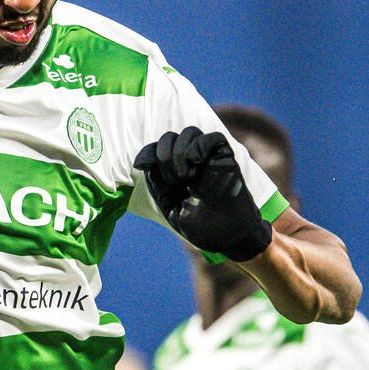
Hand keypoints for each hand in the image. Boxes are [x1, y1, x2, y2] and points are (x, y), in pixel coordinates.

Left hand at [135, 127, 272, 262]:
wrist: (228, 236)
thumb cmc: (202, 227)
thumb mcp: (171, 207)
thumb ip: (158, 184)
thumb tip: (147, 161)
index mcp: (175, 173)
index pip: (158, 149)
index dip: (148, 152)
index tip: (141, 165)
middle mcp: (190, 162)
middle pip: (170, 137)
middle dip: (164, 156)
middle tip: (174, 180)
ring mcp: (208, 159)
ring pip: (190, 132)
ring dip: (180, 151)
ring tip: (185, 176)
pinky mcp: (225, 159)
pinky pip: (214, 138)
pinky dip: (200, 145)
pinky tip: (195, 162)